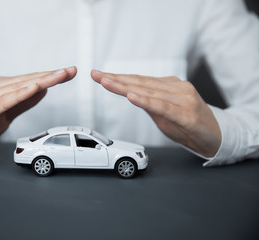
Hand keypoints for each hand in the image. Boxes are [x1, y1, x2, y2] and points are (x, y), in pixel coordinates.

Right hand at [0, 67, 76, 157]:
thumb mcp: (6, 114)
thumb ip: (23, 103)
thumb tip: (43, 90)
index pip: (29, 80)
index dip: (49, 76)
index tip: (68, 72)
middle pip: (26, 80)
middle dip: (50, 76)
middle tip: (70, 70)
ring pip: (17, 88)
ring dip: (40, 81)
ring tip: (58, 76)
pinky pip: (3, 102)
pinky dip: (19, 95)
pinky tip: (33, 88)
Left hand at [91, 70, 220, 157]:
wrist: (216, 137)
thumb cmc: (189, 125)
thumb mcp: (164, 114)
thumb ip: (149, 104)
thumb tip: (131, 95)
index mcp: (169, 86)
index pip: (139, 81)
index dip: (118, 78)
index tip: (100, 75)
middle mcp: (176, 88)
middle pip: (140, 83)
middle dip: (115, 79)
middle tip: (96, 75)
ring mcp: (183, 99)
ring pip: (148, 92)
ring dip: (125, 87)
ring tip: (106, 82)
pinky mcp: (187, 114)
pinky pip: (163, 107)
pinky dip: (146, 102)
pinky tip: (132, 97)